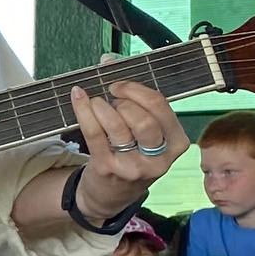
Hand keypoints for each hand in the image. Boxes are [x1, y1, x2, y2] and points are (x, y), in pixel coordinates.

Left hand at [68, 82, 187, 215]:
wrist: (111, 196)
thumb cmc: (132, 155)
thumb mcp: (146, 134)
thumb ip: (136, 98)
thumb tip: (109, 60)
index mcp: (176, 144)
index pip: (162, 108)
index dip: (139, 90)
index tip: (120, 84)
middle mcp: (158, 158)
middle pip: (143, 119)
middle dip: (124, 100)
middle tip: (111, 96)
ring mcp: (133, 167)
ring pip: (118, 126)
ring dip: (102, 106)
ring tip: (95, 102)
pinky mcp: (107, 169)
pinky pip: (94, 134)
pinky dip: (84, 111)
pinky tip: (78, 97)